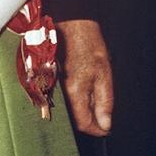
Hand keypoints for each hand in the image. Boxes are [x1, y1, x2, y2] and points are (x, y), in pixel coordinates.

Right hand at [57, 19, 112, 135]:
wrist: (69, 26)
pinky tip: (80, 93)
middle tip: (101, 116)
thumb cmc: (88, 45)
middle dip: (88, 121)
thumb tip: (105, 123)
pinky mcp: (49, 81)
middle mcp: (60, 92)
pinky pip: (61, 99)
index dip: (96, 130)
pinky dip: (72, 102)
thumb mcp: (105, 74)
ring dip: (80, 111)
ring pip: (67, 110)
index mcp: (75, 91)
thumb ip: (104, 101)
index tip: (105, 129)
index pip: (83, 123)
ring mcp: (52, 86)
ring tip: (92, 102)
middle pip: (73, 119)